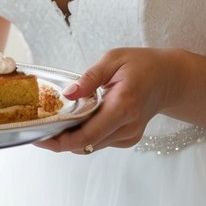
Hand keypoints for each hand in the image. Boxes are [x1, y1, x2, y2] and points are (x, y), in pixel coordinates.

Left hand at [35, 48, 179, 154]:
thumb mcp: (113, 59)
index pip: (88, 134)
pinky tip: (73, 122)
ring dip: (70, 139)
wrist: (168, 79)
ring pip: (91, 146)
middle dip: (59, 141)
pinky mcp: (128, 138)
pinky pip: (100, 142)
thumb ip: (89, 77)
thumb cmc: (141, 65)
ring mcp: (130, 135)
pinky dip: (84, 135)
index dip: (61, 141)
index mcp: (123, 105)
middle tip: (36, 132)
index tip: (39, 138)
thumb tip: (67, 94)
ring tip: (50, 126)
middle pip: (87, 144)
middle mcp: (128, 126)